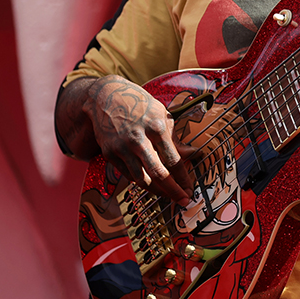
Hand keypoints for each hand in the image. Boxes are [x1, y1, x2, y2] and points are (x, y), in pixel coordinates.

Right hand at [83, 74, 193, 204]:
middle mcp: (138, 139)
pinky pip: (128, 175)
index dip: (184, 179)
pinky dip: (141, 183)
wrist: (105, 96)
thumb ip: (175, 138)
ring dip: (157, 191)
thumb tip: (194, 154)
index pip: (173, 160)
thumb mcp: (162, 115)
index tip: (191, 190)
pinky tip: (152, 186)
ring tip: (169, 195)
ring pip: (142, 179)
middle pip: (158, 173)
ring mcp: (121, 148)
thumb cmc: (139, 105)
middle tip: (184, 201)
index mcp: (156, 126)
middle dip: (173, 192)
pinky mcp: (109, 154)